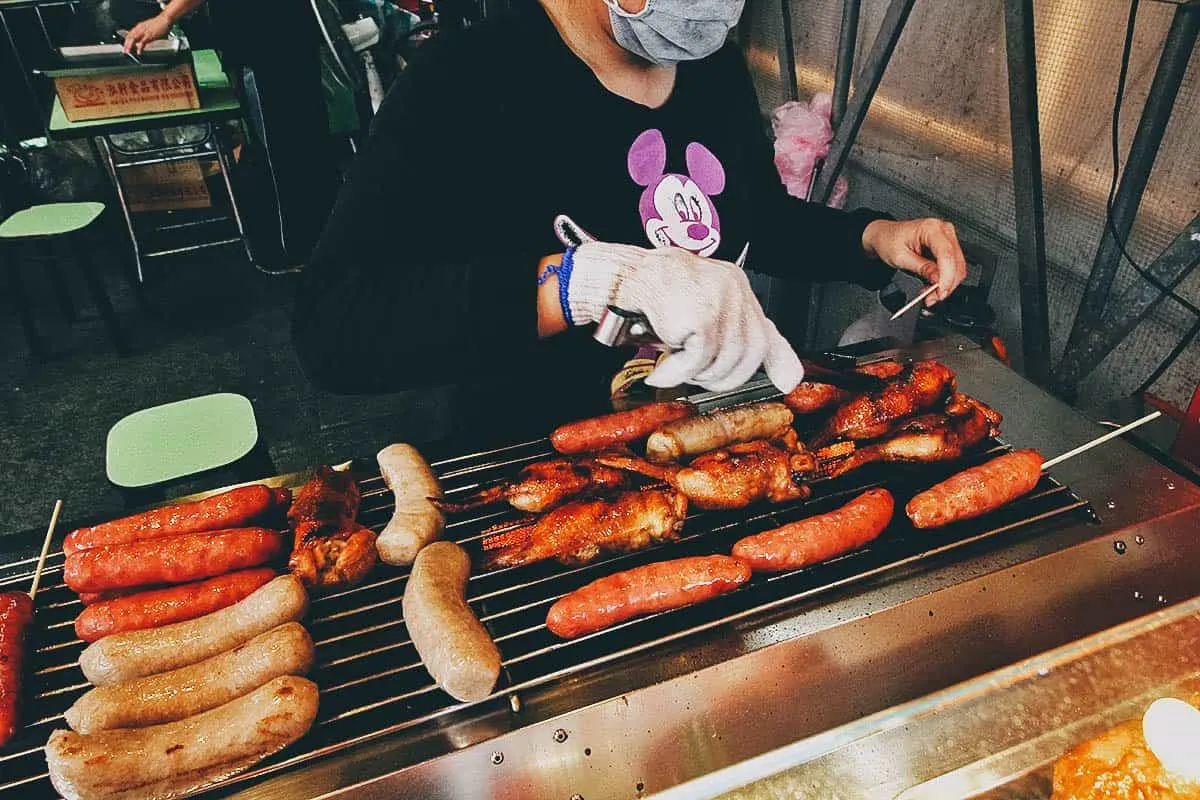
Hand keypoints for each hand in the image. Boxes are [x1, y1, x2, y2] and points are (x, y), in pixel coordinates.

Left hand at [123, 13, 171, 53]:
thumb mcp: (151, 28)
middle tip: (124, 51)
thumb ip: (147, 33)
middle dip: (126, 44)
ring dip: (130, 46)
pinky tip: (139, 52)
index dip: (126, 40)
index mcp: (140, 26)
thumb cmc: (160, 23)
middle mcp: (140, 28)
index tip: (125, 46)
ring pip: (133, 39)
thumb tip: (146, 39)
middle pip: (130, 36)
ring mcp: (144, 31)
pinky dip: (140, 47)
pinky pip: (143, 42)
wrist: (165, 19)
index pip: (130, 34)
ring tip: (128, 51)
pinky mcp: (150, 35)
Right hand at [566, 243, 804, 393]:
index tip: (786, 383)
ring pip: (724, 361)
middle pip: (749, 354)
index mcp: (736, 287)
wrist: (624, 278)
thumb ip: (729, 338)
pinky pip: (699, 360)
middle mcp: (735, 291)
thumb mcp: (699, 314)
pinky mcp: (702, 316)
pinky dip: (677, 372)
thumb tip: (777, 375)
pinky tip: (663, 369)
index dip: (779, 361)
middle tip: (697, 377)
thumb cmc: (655, 297)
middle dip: (723, 377)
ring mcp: (721, 301)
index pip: (767, 331)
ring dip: (695, 375)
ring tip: (674, 367)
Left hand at [862, 218, 967, 304]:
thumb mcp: (901, 258)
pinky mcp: (948, 248)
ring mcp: (948, 239)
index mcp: (931, 228)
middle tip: (932, 298)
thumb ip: (922, 268)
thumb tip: (938, 280)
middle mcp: (943, 231)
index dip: (946, 277)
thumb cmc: (889, 241)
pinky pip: (953, 268)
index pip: (947, 255)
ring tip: (930, 294)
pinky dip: (944, 281)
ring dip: (946, 285)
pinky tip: (932, 287)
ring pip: (958, 268)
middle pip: (956, 263)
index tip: (940, 292)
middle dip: (946, 285)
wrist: (885, 236)